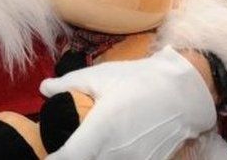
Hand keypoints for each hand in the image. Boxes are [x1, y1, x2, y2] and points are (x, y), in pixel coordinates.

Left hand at [41, 46, 215, 159]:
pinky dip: (110, 157)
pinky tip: (106, 148)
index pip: (70, 156)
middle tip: (64, 148)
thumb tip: (43, 88)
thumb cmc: (137, 80)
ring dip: (93, 156)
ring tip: (85, 146)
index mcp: (102, 130)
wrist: (183, 92)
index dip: (55, 159)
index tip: (47, 157)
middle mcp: (118, 152)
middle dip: (73, 156)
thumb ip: (67, 84)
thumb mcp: (98, 75)